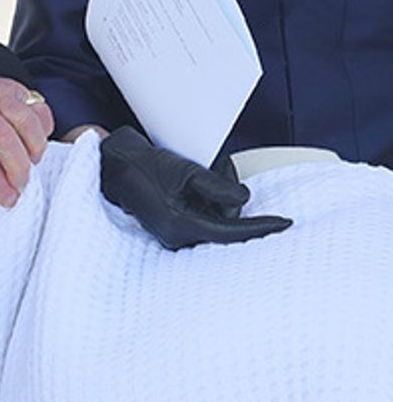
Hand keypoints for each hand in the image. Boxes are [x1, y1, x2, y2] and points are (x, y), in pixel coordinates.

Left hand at [0, 76, 53, 206]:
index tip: (10, 200)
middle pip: (7, 142)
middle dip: (19, 171)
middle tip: (20, 186)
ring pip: (28, 123)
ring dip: (34, 149)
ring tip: (29, 162)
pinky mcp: (15, 88)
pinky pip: (39, 111)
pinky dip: (43, 130)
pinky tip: (33, 142)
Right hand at [99, 126, 291, 249]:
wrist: (115, 165)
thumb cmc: (145, 165)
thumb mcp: (185, 169)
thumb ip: (216, 186)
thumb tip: (245, 200)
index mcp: (182, 225)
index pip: (232, 233)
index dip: (261, 227)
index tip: (285, 223)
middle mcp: (178, 236)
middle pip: (225, 227)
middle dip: (229, 201)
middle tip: (219, 173)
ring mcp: (174, 235)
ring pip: (215, 223)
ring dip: (215, 199)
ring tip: (198, 173)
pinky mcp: (172, 229)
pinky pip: (202, 221)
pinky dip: (205, 204)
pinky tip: (190, 186)